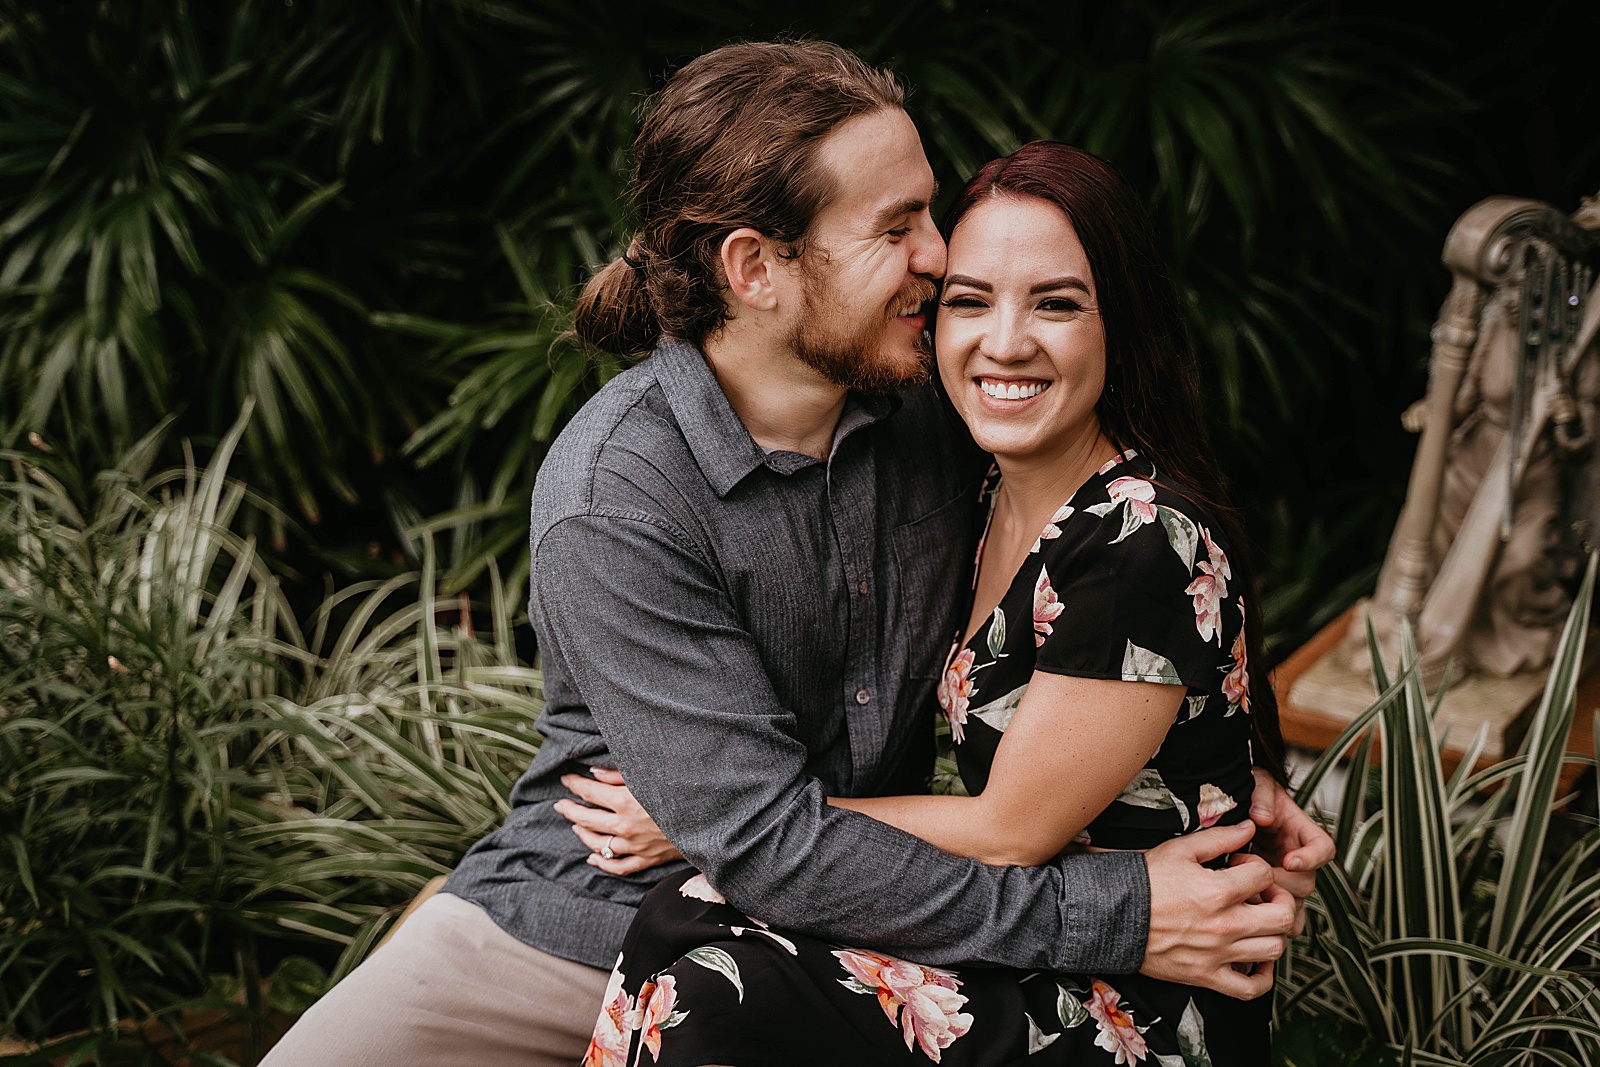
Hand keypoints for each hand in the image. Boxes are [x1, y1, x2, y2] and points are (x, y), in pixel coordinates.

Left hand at [554, 767, 682, 875]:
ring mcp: (635, 846)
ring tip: (575, 825)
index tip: (566, 779)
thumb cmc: (681, 788)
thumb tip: (592, 773)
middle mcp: (626, 827)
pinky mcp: (647, 859)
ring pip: (598, 845)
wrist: (711, 817)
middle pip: (587, 820)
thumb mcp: (650, 774)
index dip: (574, 785)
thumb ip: (619, 774)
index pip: (589, 793)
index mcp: (625, 802)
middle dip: (570, 810)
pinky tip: (592, 858)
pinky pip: (619, 867)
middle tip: (560, 804)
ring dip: (583, 834)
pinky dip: (602, 863)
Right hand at [1141, 822, 1294, 999]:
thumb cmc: (1143, 882)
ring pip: (1275, 949)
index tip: (1241, 867)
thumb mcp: (1179, 849)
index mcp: (1218, 891)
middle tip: (1263, 894)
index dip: (1257, 866)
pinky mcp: (1207, 976)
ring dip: (1273, 933)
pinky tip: (1255, 958)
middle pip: (1283, 916)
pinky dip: (1262, 976)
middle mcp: (1224, 925)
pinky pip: (1251, 988)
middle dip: (1280, 899)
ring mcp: (1218, 954)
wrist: (1112, 916)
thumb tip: (1249, 828)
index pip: (1266, 876)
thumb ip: (1220, 837)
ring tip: (1257, 922)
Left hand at [1249, 768, 1335, 934]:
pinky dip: (1270, 922)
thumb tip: (1261, 817)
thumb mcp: (1257, 782)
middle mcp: (1301, 860)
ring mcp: (1289, 881)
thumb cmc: (1250, 794)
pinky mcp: (1275, 896)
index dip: (1312, 858)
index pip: (1324, 849)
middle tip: (1244, 867)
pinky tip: (1245, 910)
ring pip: (1295, 905)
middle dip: (1277, 881)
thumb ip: (1262, 795)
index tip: (1290, 860)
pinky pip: (1284, 921)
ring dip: (1268, 901)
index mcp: (1302, 833)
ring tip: (1240, 887)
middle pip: (1306, 883)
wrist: (1235, 810)